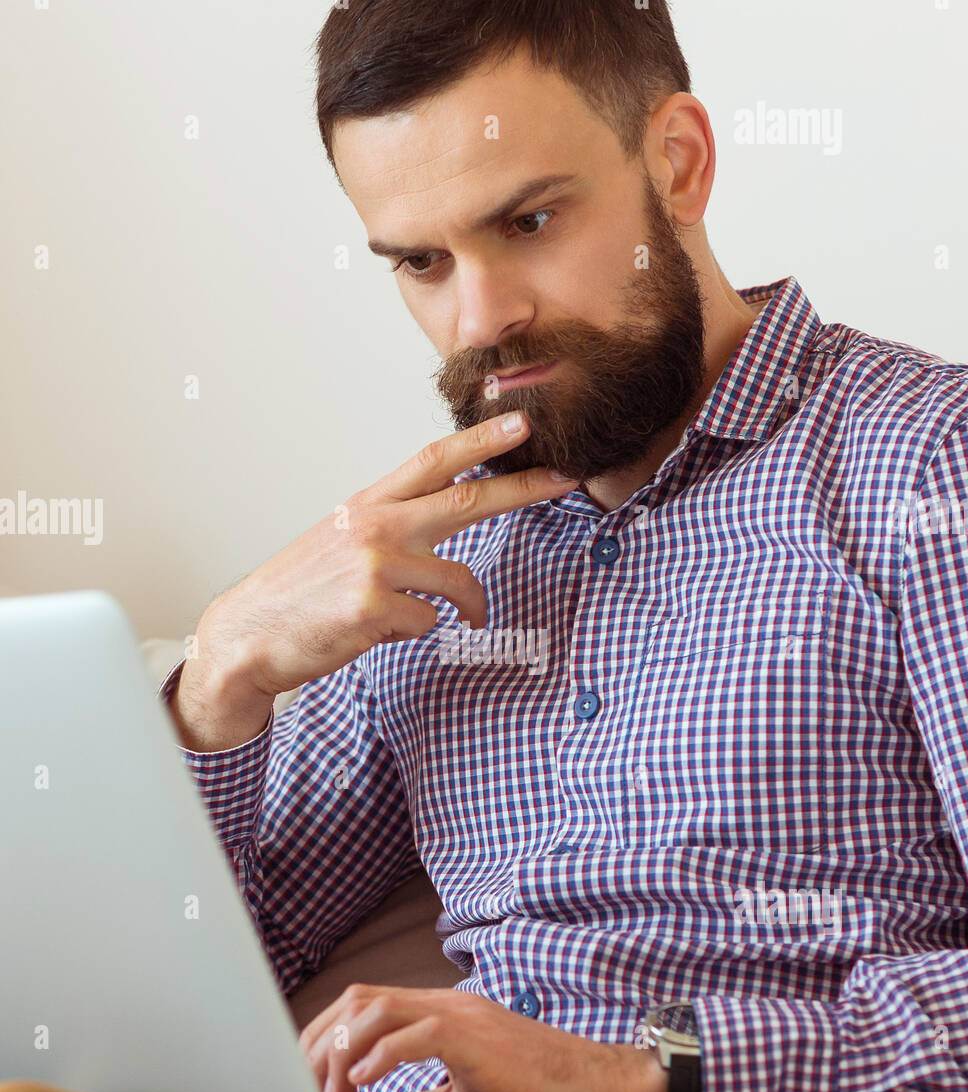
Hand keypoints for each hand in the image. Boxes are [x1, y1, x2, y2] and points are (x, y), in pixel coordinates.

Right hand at [186, 411, 574, 703]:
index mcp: (367, 506)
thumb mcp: (341, 542)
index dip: (480, 440)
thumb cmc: (300, 593)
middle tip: (564, 478)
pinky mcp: (373, 607)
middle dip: (521, 488)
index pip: (432, 461)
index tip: (521, 422)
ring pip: (457, 581)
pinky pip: (428, 622)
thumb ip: (391, 526)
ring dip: (470, 607)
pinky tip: (381, 631)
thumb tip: (443, 516)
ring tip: (468, 620)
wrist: (247, 636)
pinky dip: (414, 633)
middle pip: (464, 501)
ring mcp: (374, 565)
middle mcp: (374, 526)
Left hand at [297, 984, 668, 1091]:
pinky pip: (416, 1033)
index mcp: (439, 1009)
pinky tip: (360, 1084)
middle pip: (358, 998)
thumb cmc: (532, 1090)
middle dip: (321, 1039)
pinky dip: (379, 1057)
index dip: (324, 1032)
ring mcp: (460, 1013)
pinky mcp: (475, 1036)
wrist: (593, 1085)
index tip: (303, 1071)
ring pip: (378, 1009)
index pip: (363, 1001)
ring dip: (342, 1050)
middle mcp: (444, 1001)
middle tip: (307, 1087)